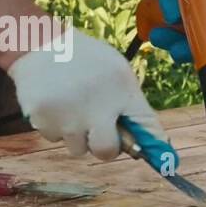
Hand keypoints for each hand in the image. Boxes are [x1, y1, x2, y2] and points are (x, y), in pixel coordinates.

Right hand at [8, 29, 171, 160]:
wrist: (39, 42)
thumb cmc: (84, 58)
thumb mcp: (116, 71)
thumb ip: (131, 105)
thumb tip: (151, 143)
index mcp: (120, 90)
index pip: (146, 127)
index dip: (154, 149)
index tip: (166, 164)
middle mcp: (95, 107)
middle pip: (105, 151)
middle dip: (103, 145)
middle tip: (97, 128)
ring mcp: (67, 116)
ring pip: (76, 147)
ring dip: (75, 134)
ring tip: (70, 104)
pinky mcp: (41, 119)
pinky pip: (53, 137)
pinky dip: (53, 125)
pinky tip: (54, 101)